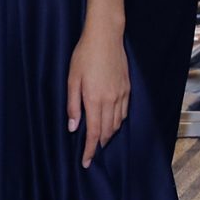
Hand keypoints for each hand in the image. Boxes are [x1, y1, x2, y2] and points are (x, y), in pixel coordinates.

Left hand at [66, 30, 131, 164]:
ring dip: (109, 134)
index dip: (90, 150)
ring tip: (100, 139)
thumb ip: (72, 105)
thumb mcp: (72, 79)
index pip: (93, 133)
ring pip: (117, 123)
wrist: (106, 37)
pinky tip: (112, 122)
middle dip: (99, 144)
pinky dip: (118, 122)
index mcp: (94, 99)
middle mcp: (110, 100)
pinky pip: (124, 112)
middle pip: (107, 131)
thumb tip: (73, 126)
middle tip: (91, 152)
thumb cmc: (84, 55)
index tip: (86, 162)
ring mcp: (121, 95)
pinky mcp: (127, 88)